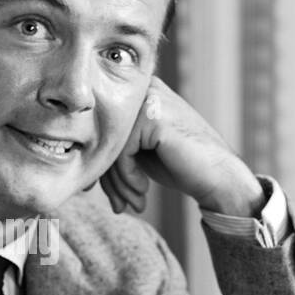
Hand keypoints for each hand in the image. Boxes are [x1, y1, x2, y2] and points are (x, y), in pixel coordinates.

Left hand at [100, 76, 264, 216]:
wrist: (218, 176)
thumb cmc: (180, 165)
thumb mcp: (139, 152)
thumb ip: (112, 148)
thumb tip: (76, 160)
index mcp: (136, 94)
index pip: (102, 131)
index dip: (102, 166)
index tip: (108, 194)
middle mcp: (141, 89)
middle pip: (103, 138)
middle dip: (109, 178)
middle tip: (120, 205)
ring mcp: (147, 99)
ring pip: (110, 147)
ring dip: (118, 183)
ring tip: (133, 202)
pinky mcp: (152, 116)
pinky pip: (121, 153)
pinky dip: (128, 178)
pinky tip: (142, 191)